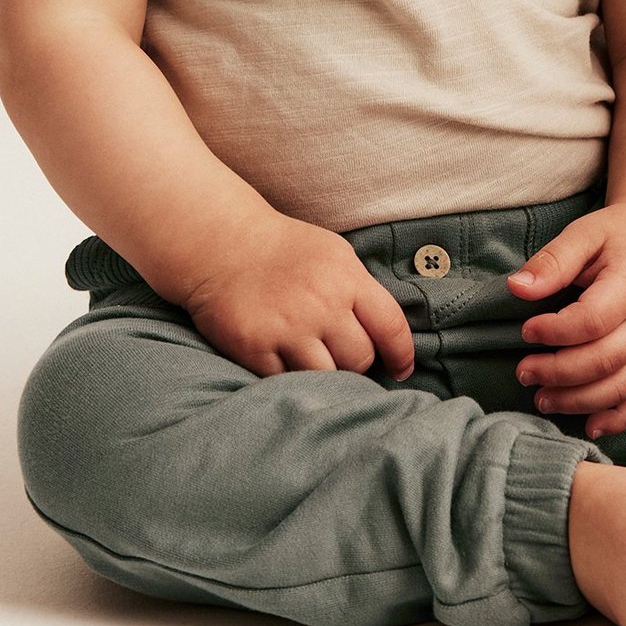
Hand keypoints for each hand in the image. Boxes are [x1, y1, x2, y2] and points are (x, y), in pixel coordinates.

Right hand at [179, 209, 415, 380]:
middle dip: (356, 362)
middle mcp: (321, 303)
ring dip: (326, 374)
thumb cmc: (285, 251)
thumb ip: (360, 291)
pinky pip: (287, 381)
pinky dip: (289, 376)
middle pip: (360, 358)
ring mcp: (287, 327)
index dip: (402, 354)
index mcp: (346, 277)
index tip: (401, 370)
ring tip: (314, 359)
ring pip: (328, 376)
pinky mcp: (255, 347)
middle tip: (341, 354)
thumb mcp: (335, 255)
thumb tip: (389, 336)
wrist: (223, 244)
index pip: (390, 326)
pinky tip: (283, 358)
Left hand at [504, 201, 625, 439]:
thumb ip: (553, 260)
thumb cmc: (620, 237)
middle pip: (605, 360)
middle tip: (524, 372)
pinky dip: (619, 420)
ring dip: (579, 401)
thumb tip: (517, 288)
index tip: (527, 332)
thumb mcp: (586, 233)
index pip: (592, 321)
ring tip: (542, 398)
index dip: (555, 332)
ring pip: (622, 387)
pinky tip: (589, 425)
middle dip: (559, 373)